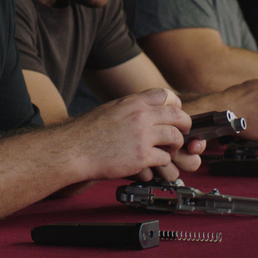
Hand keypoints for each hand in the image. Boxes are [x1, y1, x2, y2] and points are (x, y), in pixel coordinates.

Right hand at [70, 88, 196, 182]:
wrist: (74, 149)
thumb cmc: (88, 132)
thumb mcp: (112, 109)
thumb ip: (131, 108)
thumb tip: (146, 110)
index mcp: (133, 102)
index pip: (166, 95)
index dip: (175, 105)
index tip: (175, 113)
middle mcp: (140, 116)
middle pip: (177, 115)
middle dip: (184, 125)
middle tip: (182, 132)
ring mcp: (142, 136)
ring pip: (175, 137)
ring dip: (175, 145)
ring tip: (169, 150)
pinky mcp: (141, 156)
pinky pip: (164, 158)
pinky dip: (162, 162)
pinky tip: (154, 162)